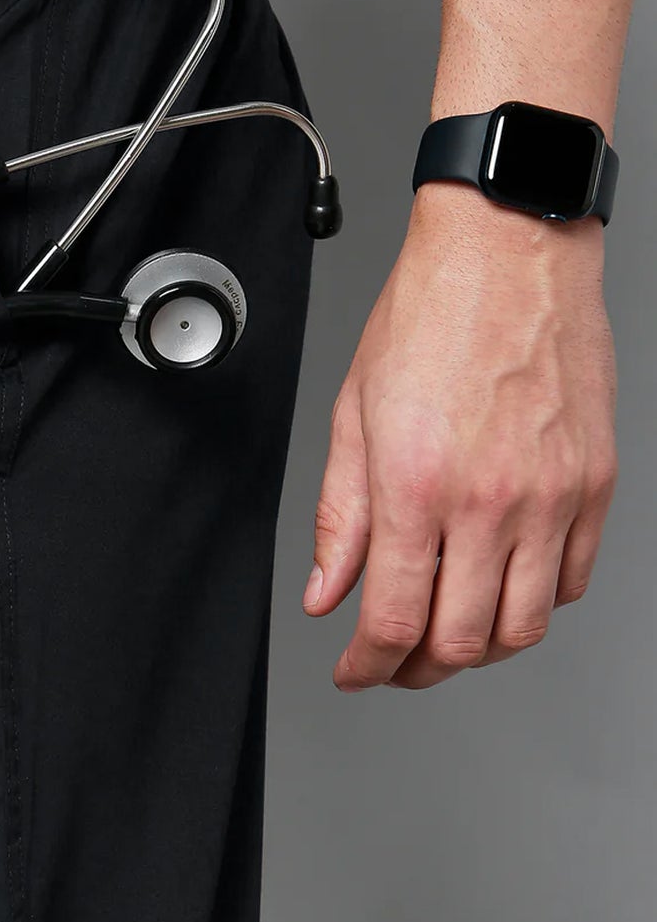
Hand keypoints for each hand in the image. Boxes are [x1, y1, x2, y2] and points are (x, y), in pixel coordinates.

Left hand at [304, 184, 617, 690]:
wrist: (509, 249)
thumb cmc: (430, 313)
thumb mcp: (354, 414)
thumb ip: (339, 516)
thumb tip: (327, 592)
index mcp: (416, 485)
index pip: (392, 621)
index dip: (367, 667)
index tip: (355, 671)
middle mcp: (490, 500)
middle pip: (461, 643)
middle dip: (417, 669)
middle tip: (394, 661)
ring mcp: (551, 496)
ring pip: (523, 628)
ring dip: (479, 648)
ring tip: (446, 630)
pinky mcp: (594, 484)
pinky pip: (571, 581)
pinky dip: (533, 603)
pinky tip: (500, 585)